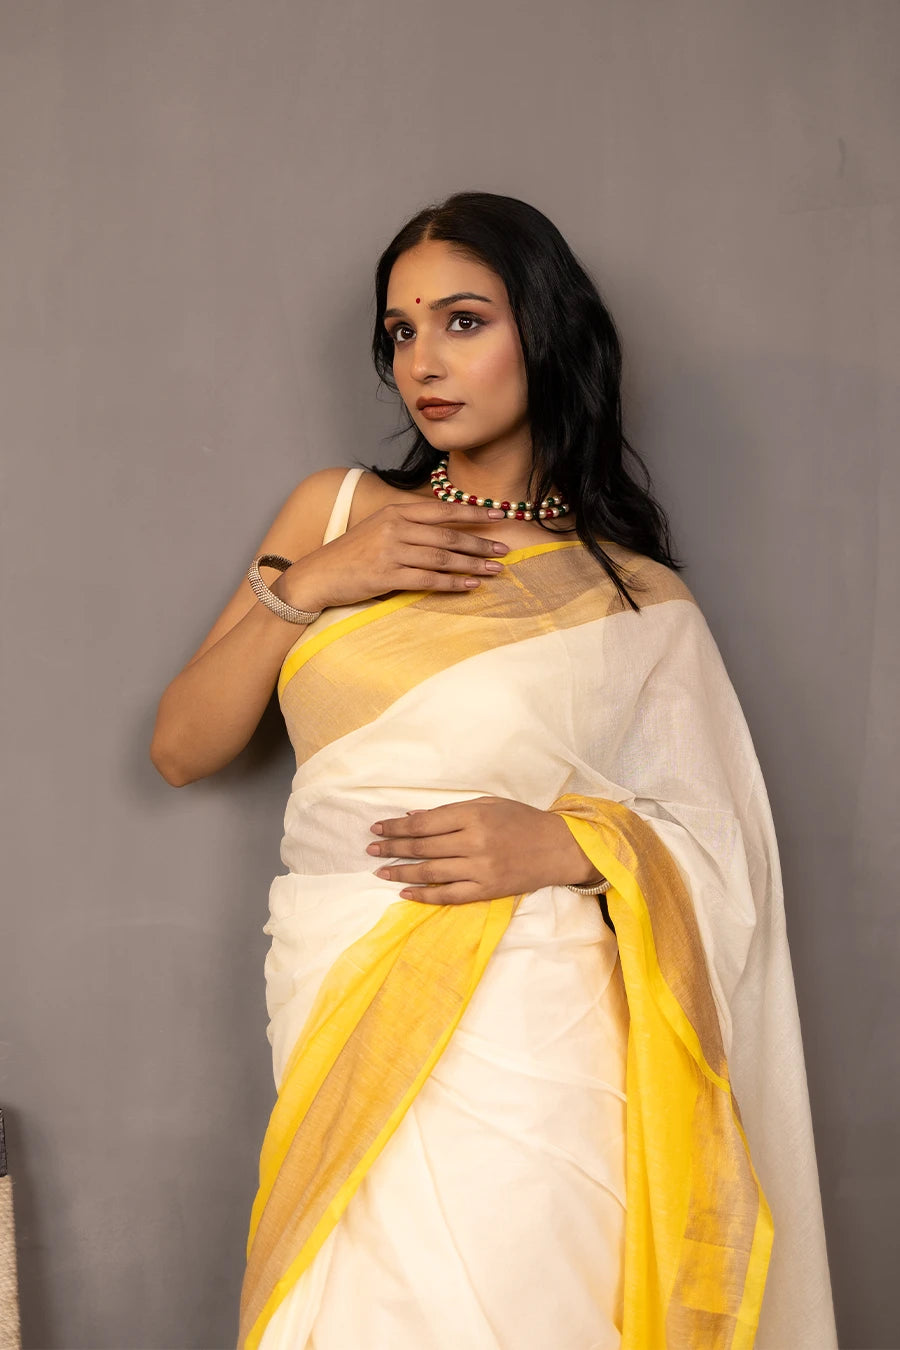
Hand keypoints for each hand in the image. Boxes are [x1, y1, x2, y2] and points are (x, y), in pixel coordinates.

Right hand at [279, 498, 511, 611]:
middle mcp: (395, 527)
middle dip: (480, 543)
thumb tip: (447, 531)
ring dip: (472, 565)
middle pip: (447, 535)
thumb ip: (410, 526)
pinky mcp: (386, 575)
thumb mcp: (380, 529)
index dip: (473, 513)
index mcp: (396, 511)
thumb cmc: (353, 554)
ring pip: (442, 558)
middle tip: (504, 550)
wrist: (319, 574)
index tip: (500, 516)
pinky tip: (470, 585)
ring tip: (495, 570)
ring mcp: (390, 551)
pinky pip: (428, 579)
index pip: (443, 509)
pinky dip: (452, 583)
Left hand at [366, 795, 601, 904]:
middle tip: (371, 849)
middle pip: (422, 847)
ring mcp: (480, 868)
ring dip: (401, 872)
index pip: (424, 823)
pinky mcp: (487, 889)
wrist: (558, 848)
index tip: (377, 827)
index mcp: (473, 815)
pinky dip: (424, 895)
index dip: (397, 826)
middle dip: (392, 847)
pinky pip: (449, 895)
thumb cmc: (522, 820)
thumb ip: (451, 811)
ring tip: (380, 871)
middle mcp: (474, 841)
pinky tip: (405, 893)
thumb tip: (414, 817)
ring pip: (431, 871)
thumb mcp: (488, 804)